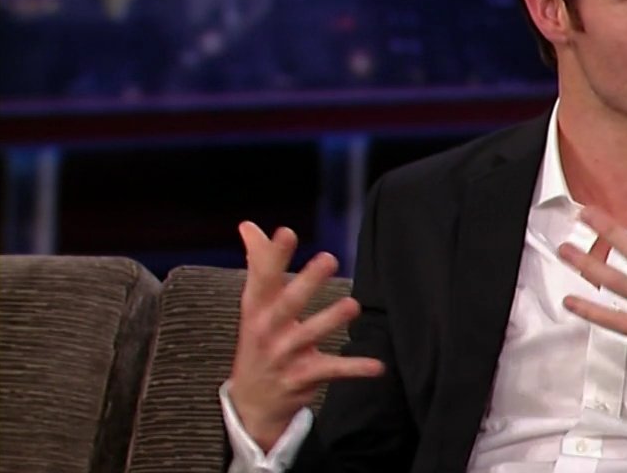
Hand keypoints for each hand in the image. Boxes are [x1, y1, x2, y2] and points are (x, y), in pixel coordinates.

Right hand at [227, 222, 383, 450]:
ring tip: (352, 305)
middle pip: (286, 304)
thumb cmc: (260, 338)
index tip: (287, 232)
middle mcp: (267, 330)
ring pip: (308, 335)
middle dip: (306, 282)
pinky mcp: (303, 377)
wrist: (252, 402)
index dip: (272, 255)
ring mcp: (284, 355)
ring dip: (330, 320)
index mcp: (256, 308)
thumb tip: (248, 225)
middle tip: (329, 258)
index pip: (262, 278)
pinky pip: (332, 370)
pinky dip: (355, 368)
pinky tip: (378, 366)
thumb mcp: (254, 305)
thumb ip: (258, 263)